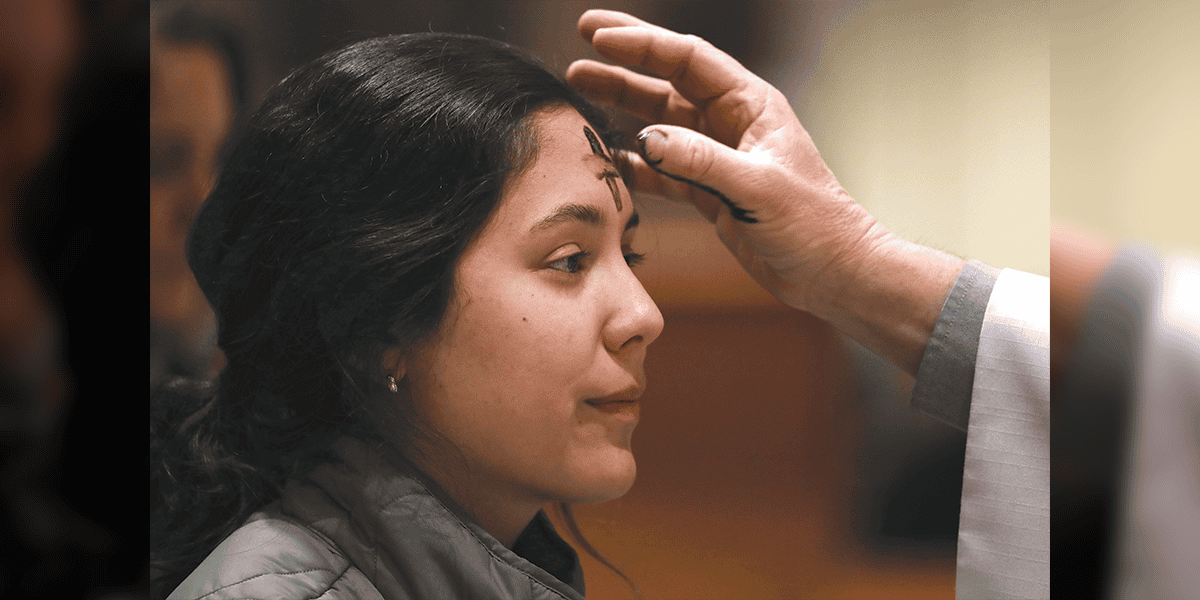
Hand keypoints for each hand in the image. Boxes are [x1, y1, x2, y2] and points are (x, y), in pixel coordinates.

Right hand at [567, 9, 884, 315]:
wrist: (833, 272)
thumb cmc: (814, 224)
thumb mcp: (757, 187)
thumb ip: (701, 161)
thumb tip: (646, 139)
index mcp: (750, 104)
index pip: (688, 59)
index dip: (643, 44)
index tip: (599, 37)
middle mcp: (730, 123)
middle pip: (667, 80)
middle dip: (623, 61)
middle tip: (580, 42)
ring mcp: (716, 156)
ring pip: (658, 122)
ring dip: (620, 108)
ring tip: (579, 93)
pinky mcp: (708, 191)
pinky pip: (660, 168)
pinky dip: (632, 164)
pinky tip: (605, 159)